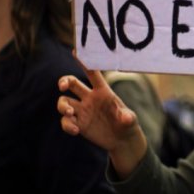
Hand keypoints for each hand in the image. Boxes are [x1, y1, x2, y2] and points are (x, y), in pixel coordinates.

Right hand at [57, 62, 146, 176]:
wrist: (122, 141)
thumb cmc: (128, 125)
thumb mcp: (130, 121)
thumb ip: (127, 117)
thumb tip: (126, 117)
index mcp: (103, 92)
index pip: (92, 74)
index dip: (84, 63)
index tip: (75, 52)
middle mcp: (90, 98)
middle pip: (72, 83)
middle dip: (64, 81)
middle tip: (62, 86)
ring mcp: (82, 111)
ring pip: (64, 101)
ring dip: (63, 106)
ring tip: (70, 113)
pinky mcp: (78, 124)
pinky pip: (65, 121)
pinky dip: (67, 124)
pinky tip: (76, 130)